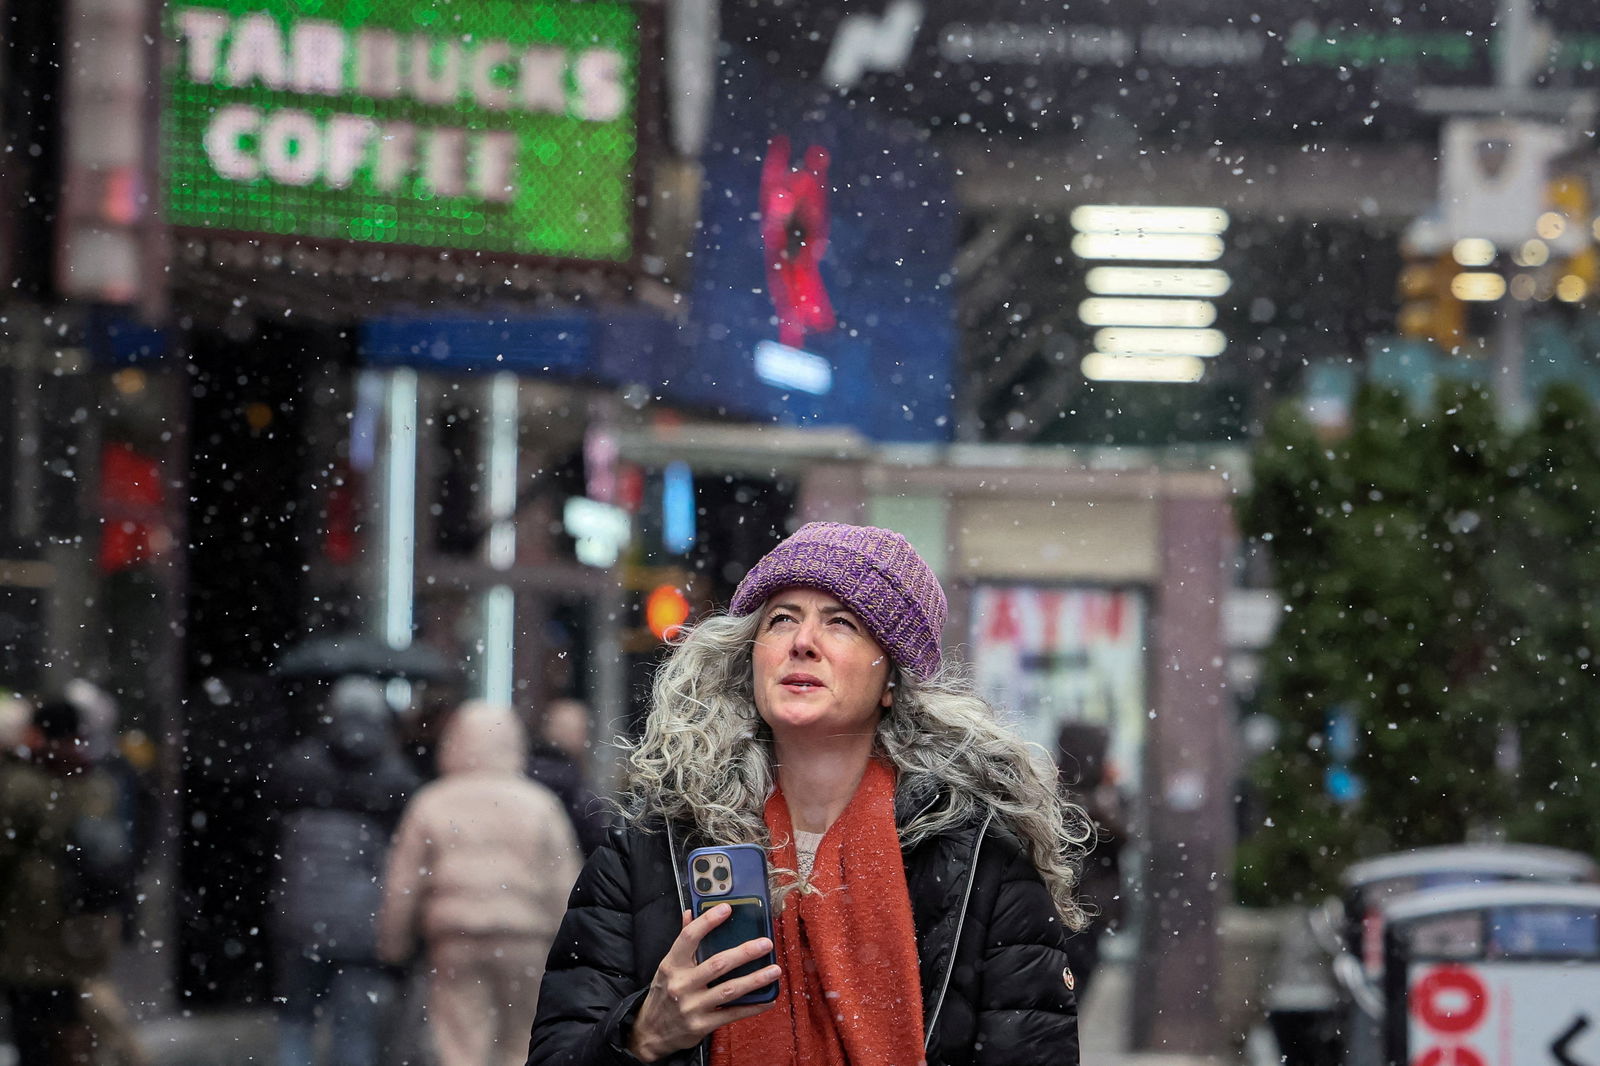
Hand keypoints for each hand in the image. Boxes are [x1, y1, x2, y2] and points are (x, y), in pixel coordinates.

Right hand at [626, 905, 780, 1061]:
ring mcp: (692, 1006)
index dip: (707, 921)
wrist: (650, 1033)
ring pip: (729, 990)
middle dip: (744, 953)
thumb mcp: (667, 967)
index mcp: (671, 965)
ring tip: (774, 969)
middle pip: (717, 964)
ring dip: (755, 979)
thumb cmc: (663, 994)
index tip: (727, 909)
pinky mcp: (702, 1025)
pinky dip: (752, 1007)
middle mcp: (681, 985)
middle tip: (766, 943)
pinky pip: (732, 1014)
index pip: (688, 938)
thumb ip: (682, 940)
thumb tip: (690, 912)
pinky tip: (768, 1000)